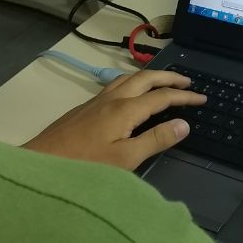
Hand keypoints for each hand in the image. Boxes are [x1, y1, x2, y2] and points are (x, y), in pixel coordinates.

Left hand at [23, 70, 204, 171]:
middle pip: (145, 78)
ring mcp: (96, 101)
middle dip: (168, 78)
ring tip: (162, 82)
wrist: (40, 163)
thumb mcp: (125, 159)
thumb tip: (183, 124)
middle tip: (187, 82)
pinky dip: (133, 83)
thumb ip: (155, 140)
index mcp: (125, 109)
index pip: (162, 97)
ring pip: (128, 78)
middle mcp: (111, 99)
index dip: (184, 96)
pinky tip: (130, 95)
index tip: (202, 98)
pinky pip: (116, 85)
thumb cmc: (84, 165)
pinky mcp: (85, 108)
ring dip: (149, 77)